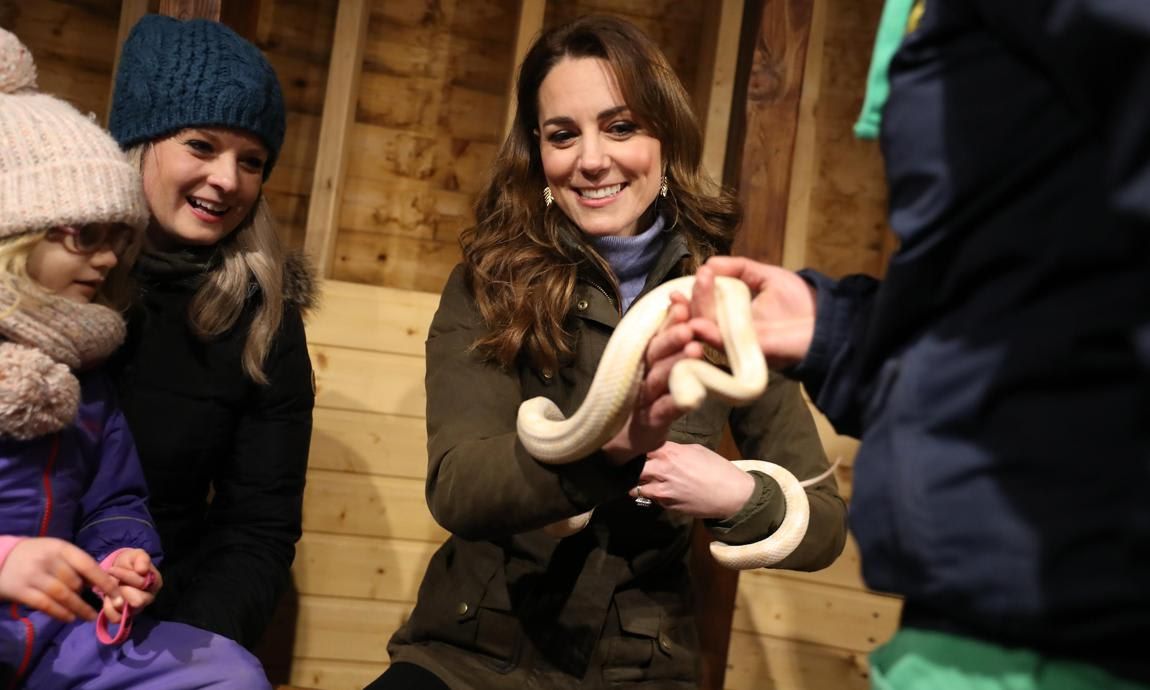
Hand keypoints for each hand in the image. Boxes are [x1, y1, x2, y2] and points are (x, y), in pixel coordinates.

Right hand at [0, 538, 122, 621]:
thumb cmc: (35, 555)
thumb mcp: (55, 551)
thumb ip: (75, 564)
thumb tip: (102, 582)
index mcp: (60, 548)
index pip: (88, 565)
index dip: (105, 582)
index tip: (118, 595)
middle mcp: (48, 560)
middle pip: (75, 582)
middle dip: (89, 597)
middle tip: (100, 607)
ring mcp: (33, 576)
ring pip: (63, 595)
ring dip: (79, 609)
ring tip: (89, 617)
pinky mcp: (20, 591)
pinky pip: (46, 605)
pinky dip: (60, 613)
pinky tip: (70, 618)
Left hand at [101, 548, 160, 623]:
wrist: (120, 570)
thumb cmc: (130, 562)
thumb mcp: (137, 555)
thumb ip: (142, 559)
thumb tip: (142, 570)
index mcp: (155, 583)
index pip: (141, 584)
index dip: (124, 576)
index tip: (111, 569)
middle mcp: (148, 598)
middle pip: (137, 601)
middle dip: (121, 590)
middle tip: (112, 582)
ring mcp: (137, 609)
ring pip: (127, 612)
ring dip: (114, 599)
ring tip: (108, 590)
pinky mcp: (125, 616)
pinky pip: (116, 618)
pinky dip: (109, 610)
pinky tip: (106, 599)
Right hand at [601, 294, 703, 463]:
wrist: (628, 436)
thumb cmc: (651, 394)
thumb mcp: (661, 364)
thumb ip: (671, 334)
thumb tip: (682, 299)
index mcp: (647, 357)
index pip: (657, 334)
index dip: (669, 320)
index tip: (682, 305)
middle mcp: (643, 374)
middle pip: (654, 353)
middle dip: (670, 339)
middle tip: (688, 327)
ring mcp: (645, 398)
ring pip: (658, 379)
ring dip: (675, 364)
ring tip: (695, 350)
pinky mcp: (650, 422)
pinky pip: (664, 411)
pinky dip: (676, 403)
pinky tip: (691, 396)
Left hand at [630, 441, 755, 518]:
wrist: (731, 495)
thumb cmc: (716, 468)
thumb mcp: (695, 450)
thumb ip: (674, 449)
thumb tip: (660, 449)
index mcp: (669, 452)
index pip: (640, 447)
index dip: (635, 448)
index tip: (632, 448)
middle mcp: (662, 470)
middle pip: (632, 468)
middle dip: (630, 467)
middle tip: (629, 466)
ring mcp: (662, 490)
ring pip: (635, 487)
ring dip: (637, 483)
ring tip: (640, 480)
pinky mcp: (666, 505)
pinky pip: (650, 498)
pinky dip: (650, 494)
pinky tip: (655, 490)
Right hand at [691, 259, 816, 367]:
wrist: (827, 321)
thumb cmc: (800, 303)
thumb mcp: (766, 277)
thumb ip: (739, 268)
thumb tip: (710, 263)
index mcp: (730, 316)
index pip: (702, 308)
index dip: (690, 297)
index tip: (684, 282)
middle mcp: (729, 332)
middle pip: (699, 319)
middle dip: (691, 301)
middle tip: (700, 277)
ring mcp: (738, 344)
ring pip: (706, 331)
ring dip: (697, 310)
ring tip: (701, 284)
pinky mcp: (749, 353)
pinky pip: (723, 347)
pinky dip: (708, 335)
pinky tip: (698, 322)